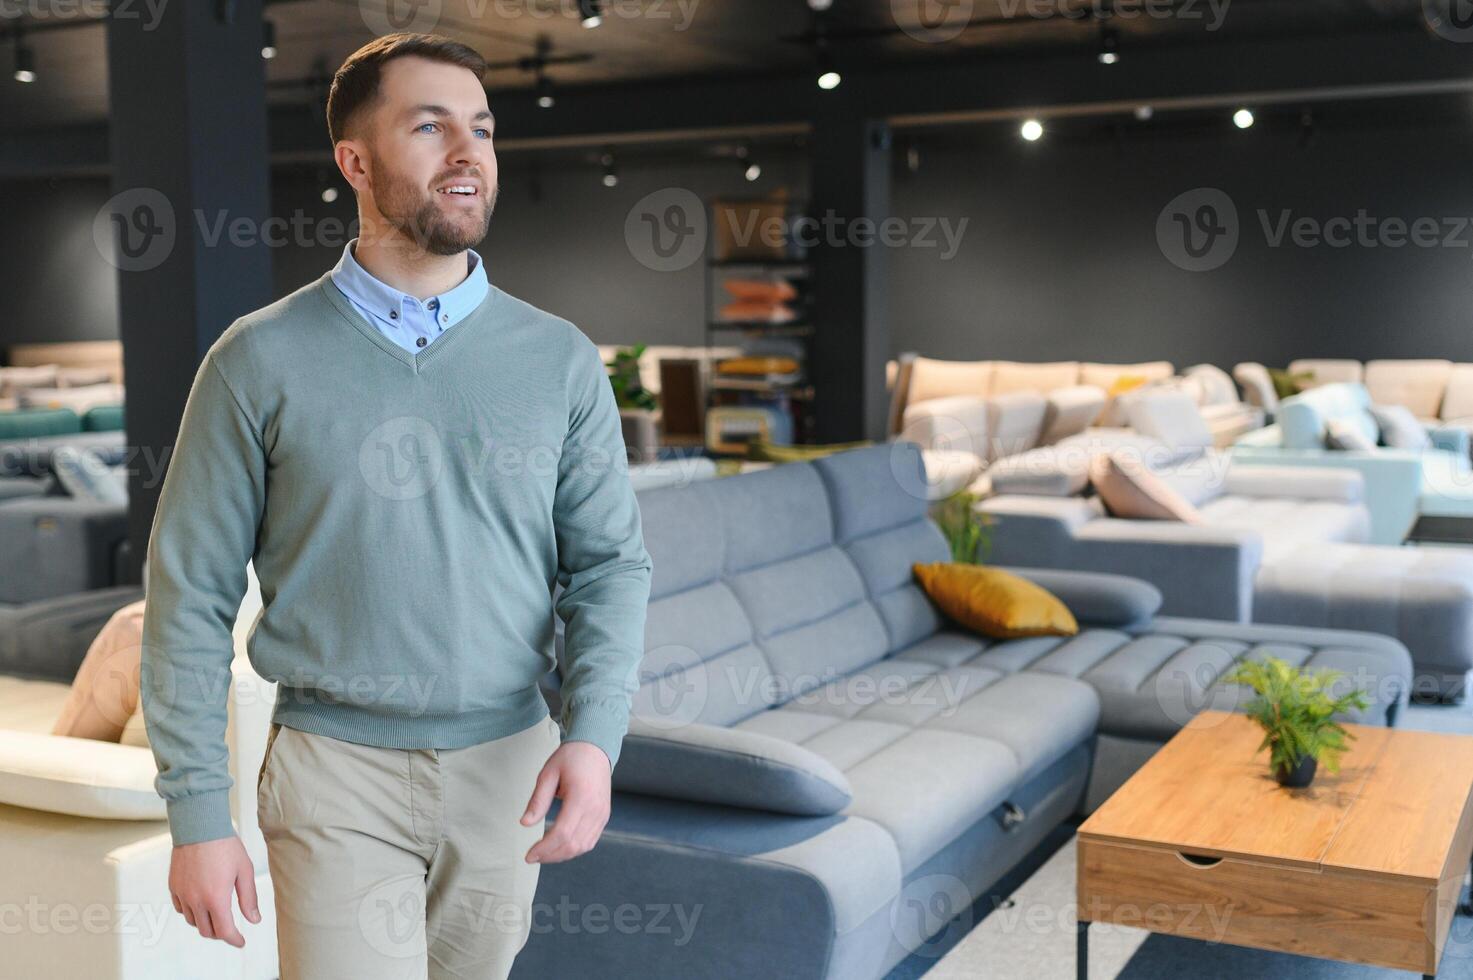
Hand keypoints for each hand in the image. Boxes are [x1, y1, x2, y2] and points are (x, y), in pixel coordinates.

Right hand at [168, 835, 259, 946]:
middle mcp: (196, 900)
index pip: (224, 931)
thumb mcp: (244, 870)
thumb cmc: (225, 845)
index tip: (241, 941)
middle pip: (207, 930)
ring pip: (193, 921)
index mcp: (216, 898)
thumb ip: (249, 898)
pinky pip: (181, 909)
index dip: (234, 939)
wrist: (199, 826)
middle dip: (221, 933)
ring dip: (205, 922)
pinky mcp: (173, 887)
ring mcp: (182, 894)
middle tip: (231, 927)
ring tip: (217, 913)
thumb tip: (254, 919)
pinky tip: (201, 903)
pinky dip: (191, 912)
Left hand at [520, 740, 611, 863]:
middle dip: (551, 855)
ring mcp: (602, 814)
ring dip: (562, 855)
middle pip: (573, 844)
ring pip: (583, 846)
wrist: (596, 747)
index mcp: (581, 797)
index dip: (544, 848)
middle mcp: (596, 809)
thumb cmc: (571, 757)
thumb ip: (538, 800)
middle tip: (532, 857)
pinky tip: (559, 847)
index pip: (562, 833)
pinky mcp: (604, 816)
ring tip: (544, 854)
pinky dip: (574, 849)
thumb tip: (525, 824)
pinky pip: (590, 841)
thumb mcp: (549, 773)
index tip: (529, 855)